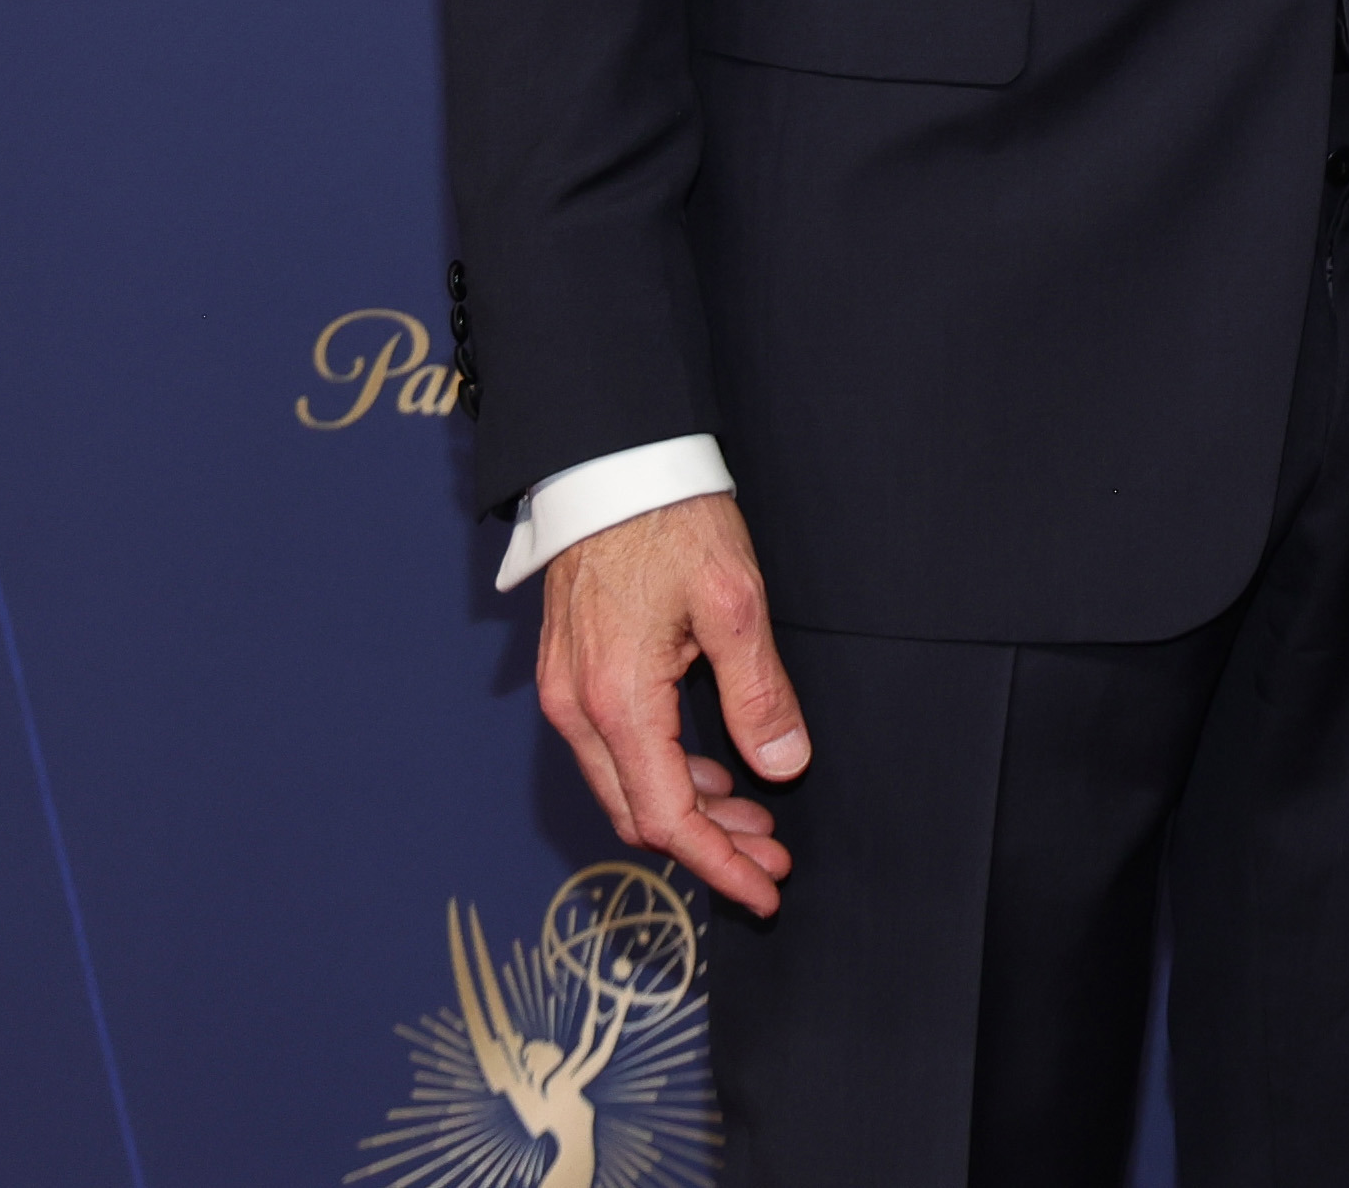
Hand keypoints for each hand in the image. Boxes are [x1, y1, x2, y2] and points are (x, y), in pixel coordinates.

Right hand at [534, 494, 809, 917]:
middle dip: (709, 848)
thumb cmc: (670, 519)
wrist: (607, 461)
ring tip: (755, 821)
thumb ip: (757, 692)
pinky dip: (662, 775)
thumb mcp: (733, 601)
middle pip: (640, 814)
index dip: (720, 864)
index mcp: (617, 700)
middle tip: (773, 857)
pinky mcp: (570, 674)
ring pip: (624, 787)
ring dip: (689, 813)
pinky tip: (710, 773)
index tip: (766, 887)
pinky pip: (612, 752)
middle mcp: (578, 708)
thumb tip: (781, 765)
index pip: (668, 818)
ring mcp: (566, 692)